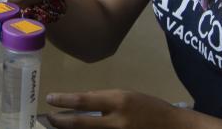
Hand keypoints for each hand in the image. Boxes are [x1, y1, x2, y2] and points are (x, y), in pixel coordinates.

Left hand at [46, 89, 179, 128]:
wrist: (172, 127)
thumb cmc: (148, 107)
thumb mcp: (126, 96)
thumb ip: (104, 100)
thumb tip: (81, 103)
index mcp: (118, 101)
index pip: (83, 101)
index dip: (63, 100)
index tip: (50, 99)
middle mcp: (116, 121)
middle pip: (80, 124)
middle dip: (61, 122)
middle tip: (49, 119)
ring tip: (60, 127)